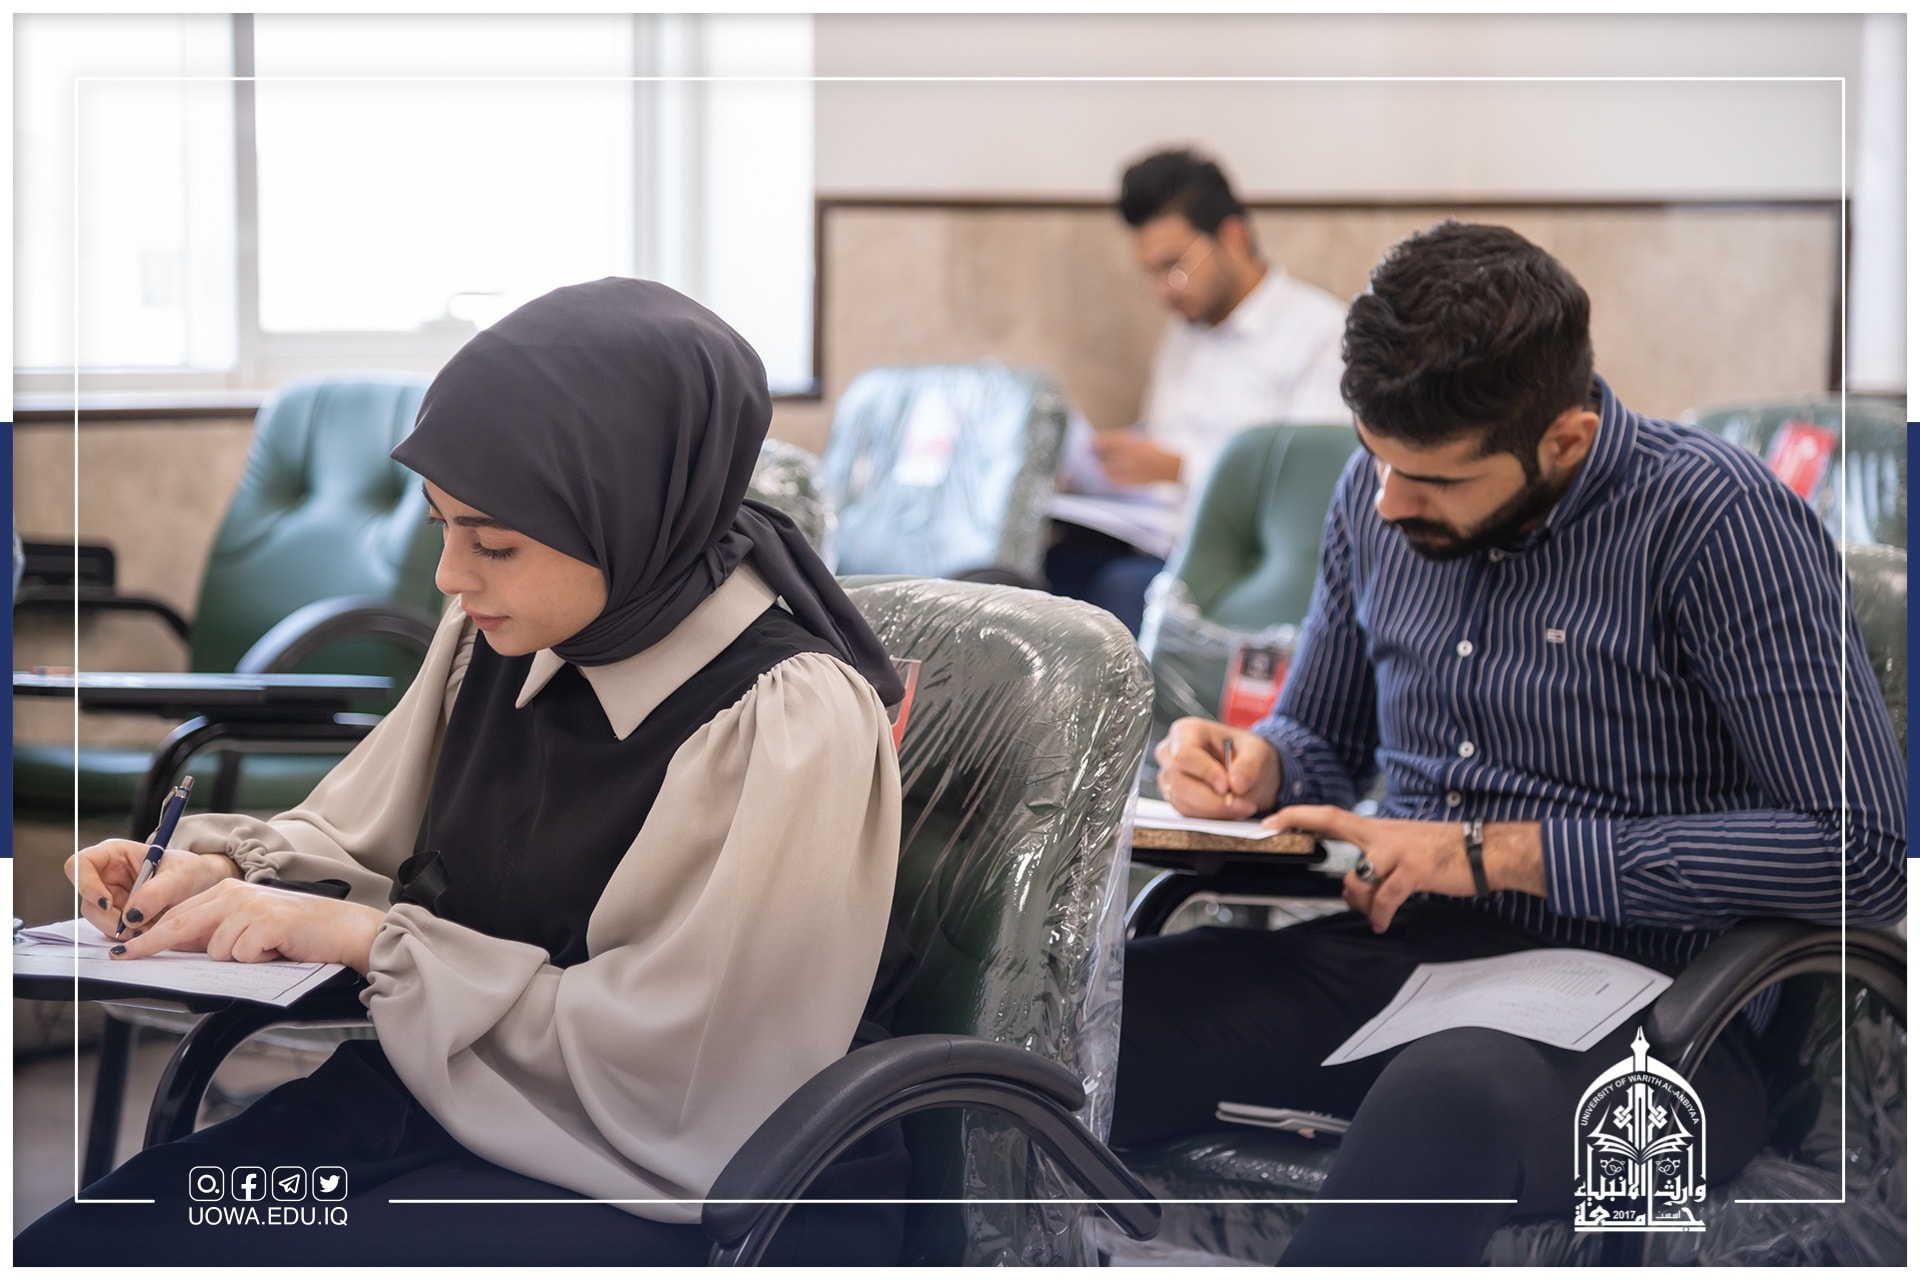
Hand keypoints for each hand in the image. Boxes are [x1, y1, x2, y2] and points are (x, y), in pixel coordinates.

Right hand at [66, 839, 239, 939]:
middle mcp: (107, 876)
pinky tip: (152, 929)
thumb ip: (156, 892)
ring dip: (123, 930)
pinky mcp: (119, 916)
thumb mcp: (181, 876)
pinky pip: (115, 931)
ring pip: (100, 920)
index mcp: (114, 854)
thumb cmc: (191, 871)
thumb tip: (131, 916)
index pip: (79, 865)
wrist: (205, 885)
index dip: (85, 884)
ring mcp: (111, 897)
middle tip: (138, 926)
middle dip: (110, 918)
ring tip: (152, 926)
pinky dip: (131, 936)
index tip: (107, 902)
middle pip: (88, 901)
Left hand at [109, 879, 386, 973]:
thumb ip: (218, 930)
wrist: (344, 929)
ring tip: (265, 951)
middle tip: (126, 957)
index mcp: (230, 890)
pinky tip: (277, 951)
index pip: (180, 913)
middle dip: (151, 943)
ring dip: (237, 959)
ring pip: (215, 949)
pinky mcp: (265, 923)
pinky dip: (258, 961)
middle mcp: (236, 893)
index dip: (150, 933)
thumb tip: (176, 945)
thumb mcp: (252, 926)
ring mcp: (250, 906)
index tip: (124, 948)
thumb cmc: (300, 931)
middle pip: (182, 923)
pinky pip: (241, 955)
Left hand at [1092, 432, 1181, 485]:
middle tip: (1092, 458)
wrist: (1167, 466)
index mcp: (1125, 441)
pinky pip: (1110, 480)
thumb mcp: (1137, 439)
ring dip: (1101, 468)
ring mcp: (1125, 468)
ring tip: (1103, 467)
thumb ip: (1120, 440)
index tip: (1089, 446)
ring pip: (1103, 469)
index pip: (1100, 442)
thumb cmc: (1152, 451)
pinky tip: (1112, 475)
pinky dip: (1108, 477)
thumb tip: (1101, 443)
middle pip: (1099, 456)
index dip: (1092, 445)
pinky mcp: (1127, 480)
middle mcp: (1123, 453)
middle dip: (1095, 457)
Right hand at [1154, 717, 1279, 818]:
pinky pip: (1187, 813)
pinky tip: (1229, 809)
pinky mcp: (1174, 797)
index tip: (1228, 786)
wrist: (1244, 769)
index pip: (1184, 755)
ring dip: (1215, 810)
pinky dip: (1211, 816)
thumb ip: (1249, 765)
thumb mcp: (1256, 751)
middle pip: (1181, 784)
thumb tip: (1236, 784)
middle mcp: (1170, 754)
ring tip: (1241, 805)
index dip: (1206, 773)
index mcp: (1185, 732)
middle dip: (1214, 800)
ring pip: (1183, 802)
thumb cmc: (1245, 752)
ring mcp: (1169, 777)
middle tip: (1244, 804)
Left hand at [1262, 807, 1544, 932]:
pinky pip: (1384, 900)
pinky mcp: (1414, 871)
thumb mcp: (1405, 845)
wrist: (1484, 852)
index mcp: (1379, 829)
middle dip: (1301, 823)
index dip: (1301, 814)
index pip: (1333, 815)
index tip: (1273, 817)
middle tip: (1275, 830)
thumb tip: (1356, 880)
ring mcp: (1398, 851)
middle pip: (1334, 823)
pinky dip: (1381, 916)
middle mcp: (1383, 834)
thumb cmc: (1445, 852)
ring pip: (1356, 880)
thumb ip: (1378, 855)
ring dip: (1360, 904)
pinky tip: (1384, 924)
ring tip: (1375, 914)